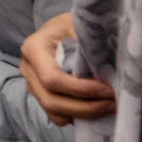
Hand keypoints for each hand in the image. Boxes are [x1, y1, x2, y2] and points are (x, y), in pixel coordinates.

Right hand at [20, 12, 113, 126]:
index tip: (107, 90)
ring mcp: (31, 84)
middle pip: (52, 101)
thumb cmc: (70, 25)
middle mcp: (27, 69)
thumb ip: (89, 42)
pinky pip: (57, 115)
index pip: (53, 79)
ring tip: (109, 107)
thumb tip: (111, 64)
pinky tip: (96, 107)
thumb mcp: (78, 25)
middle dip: (86, 107)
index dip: (80, 90)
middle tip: (114, 103)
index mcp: (34, 49)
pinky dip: (78, 117)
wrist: (60, 29)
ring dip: (84, 115)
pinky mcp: (41, 95)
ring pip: (54, 112)